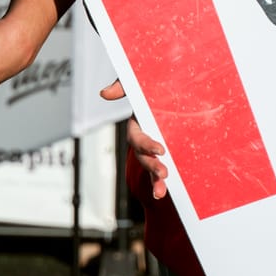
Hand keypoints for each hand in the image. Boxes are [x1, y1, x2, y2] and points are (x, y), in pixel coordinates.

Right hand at [103, 80, 169, 197]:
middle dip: (152, 166)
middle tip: (164, 173)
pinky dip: (162, 181)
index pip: (138, 138)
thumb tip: (104, 93)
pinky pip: (162, 169)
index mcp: (138, 124)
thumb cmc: (149, 84)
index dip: (147, 144)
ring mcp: (154, 148)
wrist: (171, 86)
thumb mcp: (136, 83)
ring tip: (160, 192)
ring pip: (151, 168)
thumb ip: (121, 86)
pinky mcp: (165, 153)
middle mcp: (144, 139)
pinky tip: (166, 192)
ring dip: (155, 180)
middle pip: (143, 157)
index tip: (161, 150)